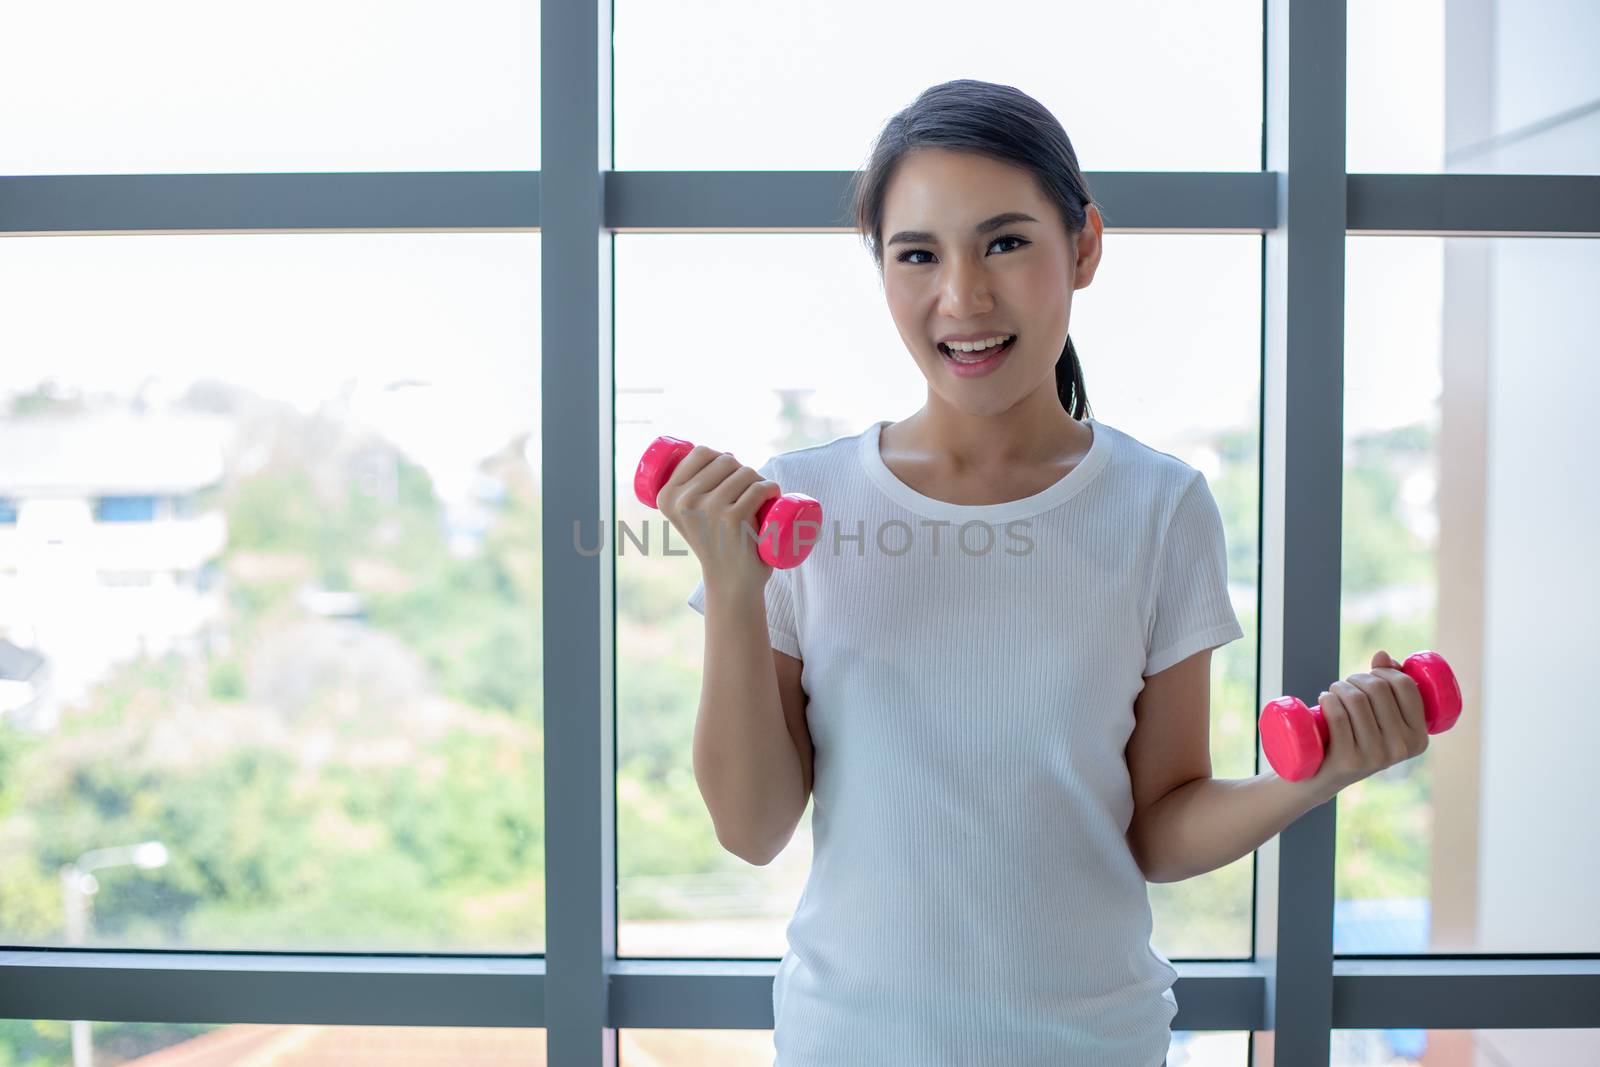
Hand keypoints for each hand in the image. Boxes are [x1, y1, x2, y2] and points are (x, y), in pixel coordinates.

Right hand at [655, 445, 780, 595]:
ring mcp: (709, 509)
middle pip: (725, 461)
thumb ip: (686, 488)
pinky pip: (759, 488)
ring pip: (745, 472)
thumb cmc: (715, 543)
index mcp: (667, 496)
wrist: (729, 582)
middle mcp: (684, 501)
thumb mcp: (688, 516)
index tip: (730, 475)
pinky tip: (773, 496)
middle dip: (742, 469)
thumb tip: (714, 453)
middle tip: (748, 492)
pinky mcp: (734, 518)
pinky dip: (771, 488)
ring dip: (759, 480)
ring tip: (759, 499)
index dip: (720, 456)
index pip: (700, 452)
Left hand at [1301, 649, 1431, 802]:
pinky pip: (1338, 716)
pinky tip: (1323, 699)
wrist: (1318, 778)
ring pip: (1356, 700)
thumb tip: (1382, 655)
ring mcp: (1376, 757)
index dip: (1384, 671)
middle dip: (1356, 678)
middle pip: (1378, 689)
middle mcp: (1402, 749)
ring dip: (1338, 687)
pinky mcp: (1348, 761)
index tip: (1368, 677)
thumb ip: (1387, 686)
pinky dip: (1328, 700)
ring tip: (1332, 694)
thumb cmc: (1351, 739)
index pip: (1406, 686)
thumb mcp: (1377, 718)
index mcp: (1419, 738)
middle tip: (1344, 687)